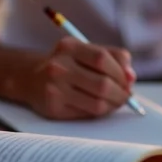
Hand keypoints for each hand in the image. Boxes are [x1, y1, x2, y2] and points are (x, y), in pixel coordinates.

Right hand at [20, 37, 135, 119]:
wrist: (30, 78)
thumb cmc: (67, 63)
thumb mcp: (84, 50)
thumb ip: (112, 57)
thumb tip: (131, 76)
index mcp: (69, 46)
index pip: (103, 59)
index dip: (121, 72)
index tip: (129, 79)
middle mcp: (59, 66)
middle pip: (103, 84)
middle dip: (121, 92)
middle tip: (126, 95)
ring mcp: (54, 88)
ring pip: (98, 103)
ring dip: (114, 105)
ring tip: (116, 101)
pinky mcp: (53, 108)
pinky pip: (87, 114)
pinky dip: (100, 112)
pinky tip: (100, 106)